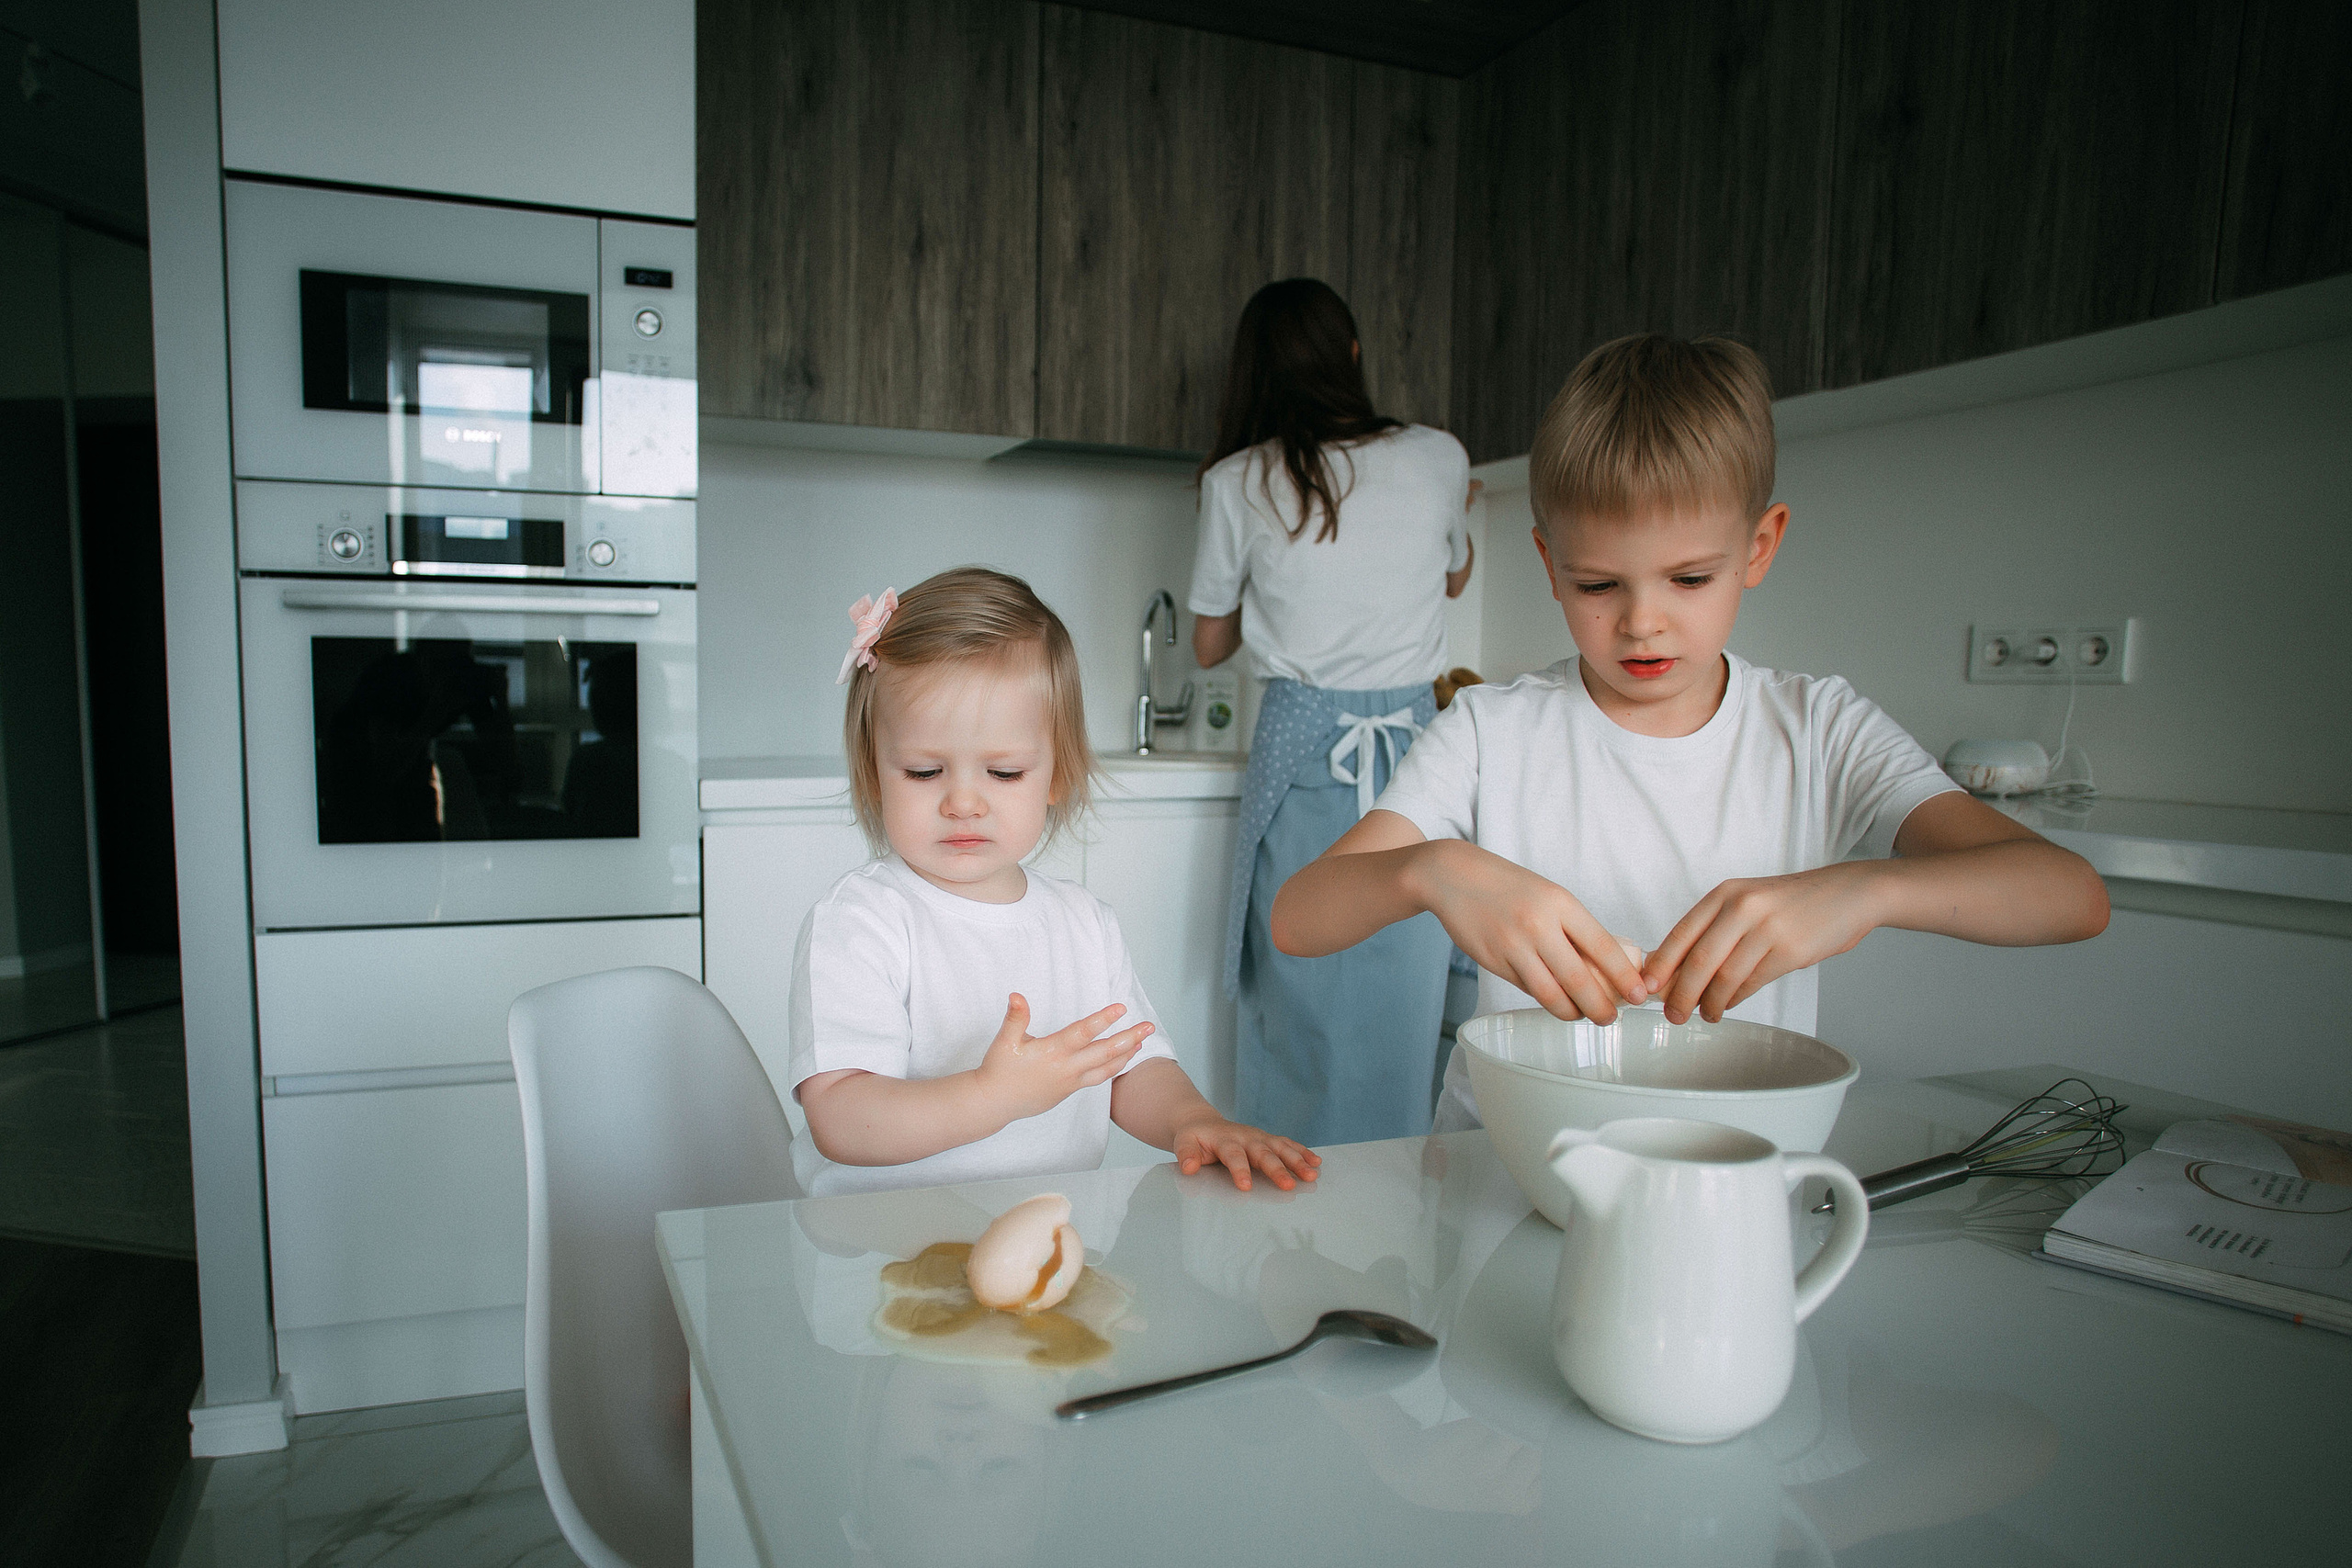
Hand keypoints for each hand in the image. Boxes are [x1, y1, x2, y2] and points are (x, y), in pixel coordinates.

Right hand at [974, 993, 1153, 1121]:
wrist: (995, 1103)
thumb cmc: (1000, 1070)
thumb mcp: (1004, 1042)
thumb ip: (1015, 1018)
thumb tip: (1017, 996)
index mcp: (1053, 1051)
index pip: (1083, 1033)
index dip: (1103, 1019)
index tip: (1121, 1008)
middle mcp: (1066, 1067)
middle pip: (1104, 1051)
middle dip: (1129, 1037)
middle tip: (1149, 1026)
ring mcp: (1070, 1081)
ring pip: (1106, 1068)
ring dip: (1126, 1053)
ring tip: (1142, 1042)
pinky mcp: (1070, 1090)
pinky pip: (1098, 1078)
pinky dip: (1114, 1068)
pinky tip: (1122, 1059)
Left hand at [1172, 1117, 1321, 1191]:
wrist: (1202, 1123)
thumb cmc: (1194, 1138)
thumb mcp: (1183, 1143)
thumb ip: (1186, 1155)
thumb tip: (1189, 1167)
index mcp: (1225, 1140)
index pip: (1234, 1155)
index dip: (1240, 1170)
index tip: (1246, 1186)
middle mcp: (1246, 1137)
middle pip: (1263, 1153)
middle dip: (1277, 1169)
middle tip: (1289, 1185)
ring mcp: (1259, 1138)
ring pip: (1281, 1148)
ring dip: (1297, 1161)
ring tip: (1311, 1174)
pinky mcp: (1268, 1140)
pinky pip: (1287, 1145)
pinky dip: (1302, 1152)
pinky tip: (1316, 1162)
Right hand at [1414, 842, 1647, 1022]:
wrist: (1454, 876)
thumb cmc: (1509, 887)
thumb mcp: (1548, 895)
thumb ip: (1572, 927)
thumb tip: (1604, 967)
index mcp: (1560, 903)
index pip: (1603, 945)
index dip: (1625, 976)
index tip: (1640, 994)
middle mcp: (1538, 924)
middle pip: (1579, 978)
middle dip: (1600, 1006)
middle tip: (1610, 1018)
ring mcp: (1513, 944)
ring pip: (1550, 993)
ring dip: (1571, 1011)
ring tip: (1582, 1015)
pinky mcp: (1492, 960)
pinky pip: (1526, 988)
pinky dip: (1544, 998)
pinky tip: (1554, 1000)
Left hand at [1642, 862, 1885, 1023]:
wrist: (1847, 894)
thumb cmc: (1790, 903)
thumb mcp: (1747, 903)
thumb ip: (1714, 931)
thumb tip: (1675, 970)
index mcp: (1725, 894)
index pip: (1681, 934)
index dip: (1660, 965)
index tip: (1645, 988)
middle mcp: (1742, 908)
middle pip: (1698, 962)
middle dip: (1680, 994)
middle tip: (1672, 1015)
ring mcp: (1767, 929)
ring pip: (1725, 978)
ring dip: (1710, 1003)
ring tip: (1705, 1015)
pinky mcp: (1790, 951)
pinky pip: (1752, 984)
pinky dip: (1735, 999)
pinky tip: (1728, 1004)